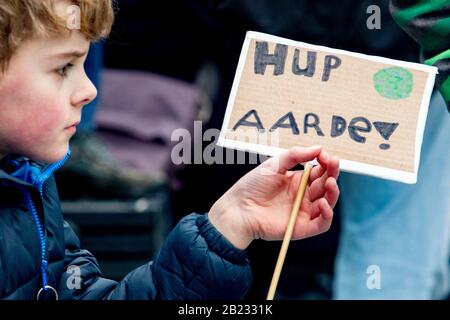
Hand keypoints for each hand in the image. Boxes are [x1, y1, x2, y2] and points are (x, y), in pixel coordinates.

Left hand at [209, 146, 339, 248]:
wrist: (238, 208)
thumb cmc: (252, 186)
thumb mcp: (274, 164)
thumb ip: (295, 155)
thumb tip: (319, 148)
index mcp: (298, 180)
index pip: (321, 171)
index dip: (327, 163)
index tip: (325, 155)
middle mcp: (303, 196)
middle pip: (327, 185)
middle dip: (333, 173)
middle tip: (332, 164)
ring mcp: (303, 211)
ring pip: (328, 203)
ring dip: (333, 192)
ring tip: (330, 183)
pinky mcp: (302, 227)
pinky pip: (322, 224)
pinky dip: (327, 214)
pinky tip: (323, 203)